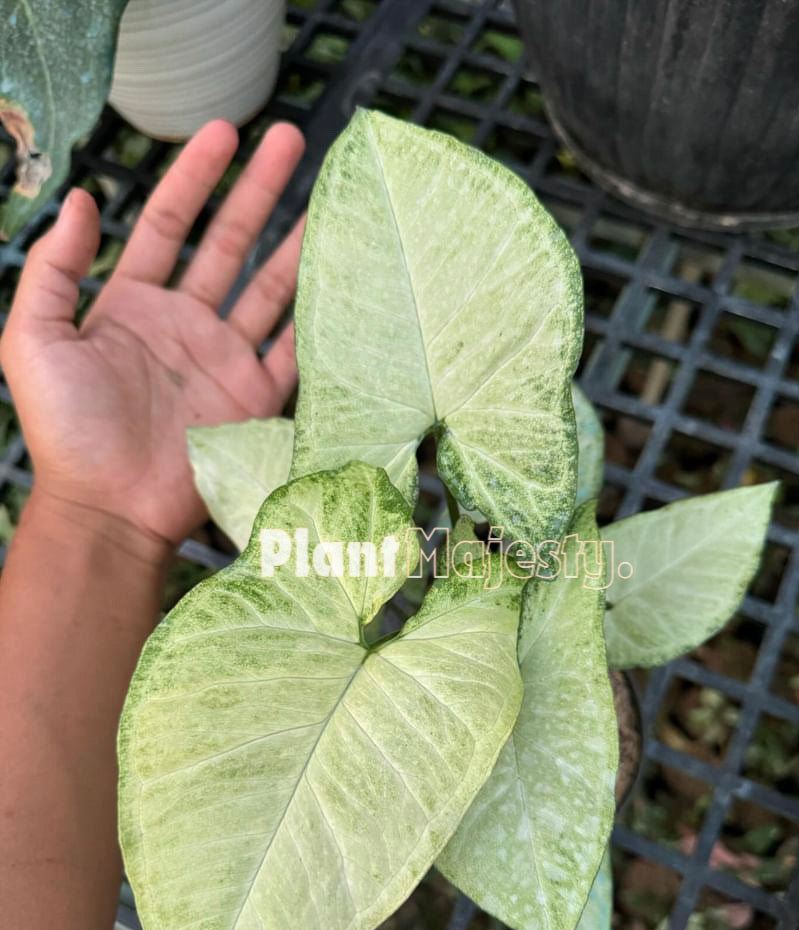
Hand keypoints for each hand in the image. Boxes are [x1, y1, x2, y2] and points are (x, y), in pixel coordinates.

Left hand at [0, 120, 304, 553]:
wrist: (109, 507)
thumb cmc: (66, 429)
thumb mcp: (34, 339)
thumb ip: (55, 268)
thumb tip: (86, 198)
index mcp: (133, 304)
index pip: (172, 224)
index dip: (196, 176)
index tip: (224, 130)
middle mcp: (186, 324)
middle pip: (230, 243)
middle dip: (259, 190)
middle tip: (291, 139)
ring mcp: (225, 360)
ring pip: (271, 288)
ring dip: (299, 243)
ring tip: (331, 199)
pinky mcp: (255, 399)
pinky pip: (294, 350)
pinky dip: (318, 319)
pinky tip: (342, 280)